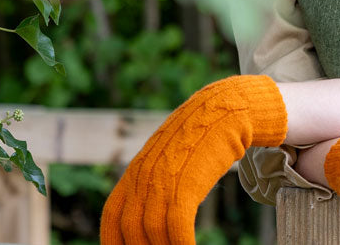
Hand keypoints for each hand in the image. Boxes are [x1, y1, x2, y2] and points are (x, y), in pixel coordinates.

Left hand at [100, 75, 285, 244]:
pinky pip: (177, 227)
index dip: (116, 244)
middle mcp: (143, 176)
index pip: (112, 218)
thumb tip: (154, 209)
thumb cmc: (204, 136)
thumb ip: (157, 179)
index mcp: (135, 171)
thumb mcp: (171, 156)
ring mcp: (163, 178)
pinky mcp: (186, 182)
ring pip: (153, 233)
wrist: (226, 108)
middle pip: (131, 232)